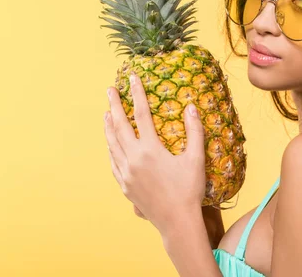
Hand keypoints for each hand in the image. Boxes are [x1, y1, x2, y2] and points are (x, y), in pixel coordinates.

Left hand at [103, 72, 206, 235]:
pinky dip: (110, 149)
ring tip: (106, 113)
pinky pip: (113, 162)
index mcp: (150, 150)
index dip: (137, 94)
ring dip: (108, 126)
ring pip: (112, 144)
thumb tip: (191, 107)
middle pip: (119, 126)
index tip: (132, 78)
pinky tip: (110, 144)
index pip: (141, 114)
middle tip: (109, 90)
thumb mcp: (196, 159)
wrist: (177, 222)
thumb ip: (194, 131)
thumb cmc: (189, 190)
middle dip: (114, 106)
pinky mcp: (125, 186)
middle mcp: (133, 159)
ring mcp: (126, 174)